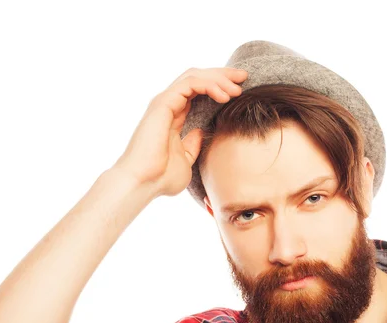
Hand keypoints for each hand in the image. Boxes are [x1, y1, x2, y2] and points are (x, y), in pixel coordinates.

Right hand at [110, 67, 247, 197]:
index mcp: (173, 118)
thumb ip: (192, 146)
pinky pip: (190, 83)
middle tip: (243, 77)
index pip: (197, 92)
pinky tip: (224, 96)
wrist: (143, 183)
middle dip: (222, 75)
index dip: (218, 86)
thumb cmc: (160, 178)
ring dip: (219, 79)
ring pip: (194, 76)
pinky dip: (209, 85)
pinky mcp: (163, 103)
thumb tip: (201, 132)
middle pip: (197, 79)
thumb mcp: (185, 161)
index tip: (239, 89)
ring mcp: (164, 103)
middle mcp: (167, 106)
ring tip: (237, 88)